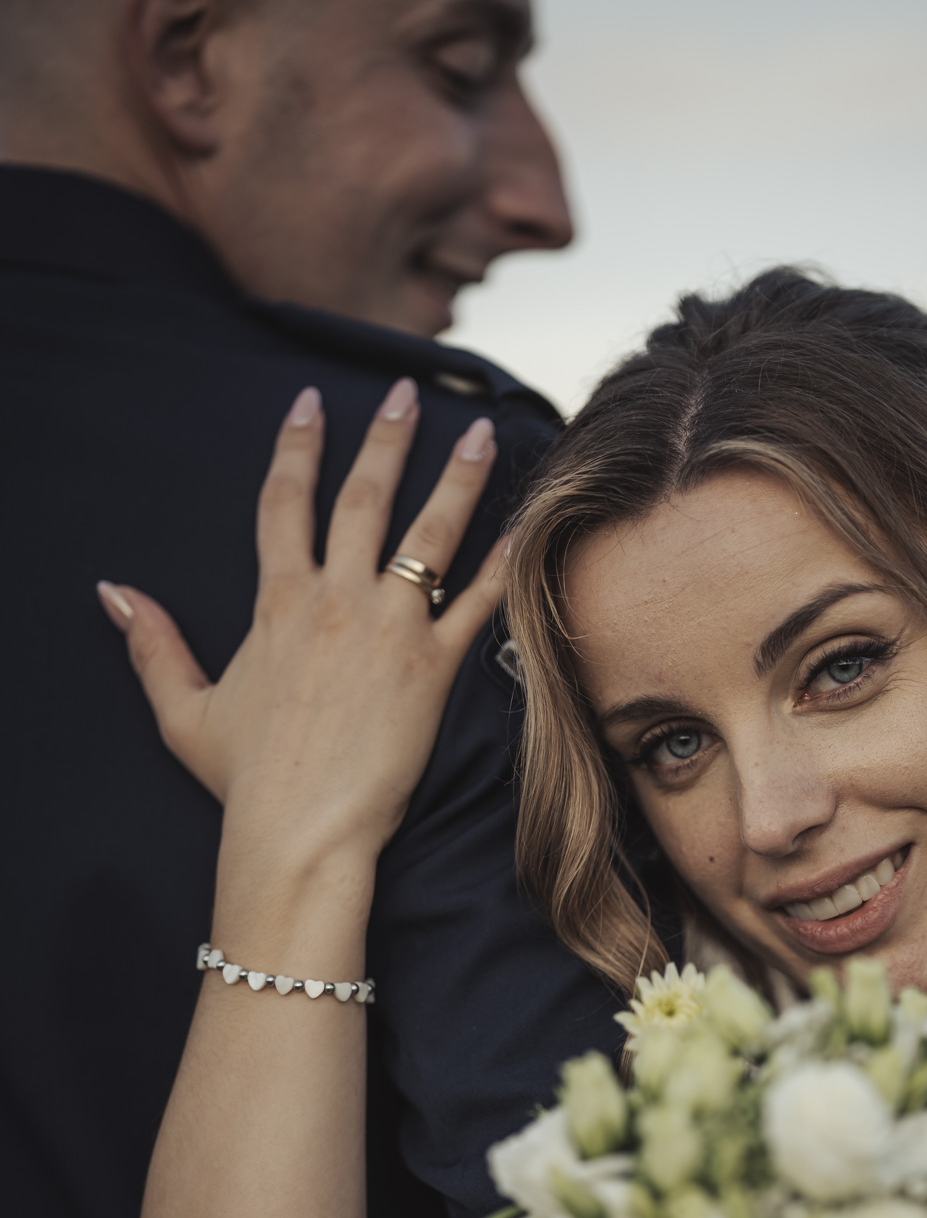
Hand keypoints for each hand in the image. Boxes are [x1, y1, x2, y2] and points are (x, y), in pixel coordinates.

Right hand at [98, 379, 503, 873]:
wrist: (301, 826)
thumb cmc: (246, 778)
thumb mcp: (184, 709)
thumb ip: (153, 644)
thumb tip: (112, 594)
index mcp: (277, 601)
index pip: (283, 502)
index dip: (296, 448)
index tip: (310, 404)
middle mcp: (334, 599)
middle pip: (361, 497)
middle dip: (385, 437)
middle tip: (404, 391)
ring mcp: (387, 628)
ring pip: (427, 533)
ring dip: (456, 478)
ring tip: (478, 434)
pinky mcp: (432, 666)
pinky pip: (475, 603)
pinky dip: (500, 565)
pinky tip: (522, 528)